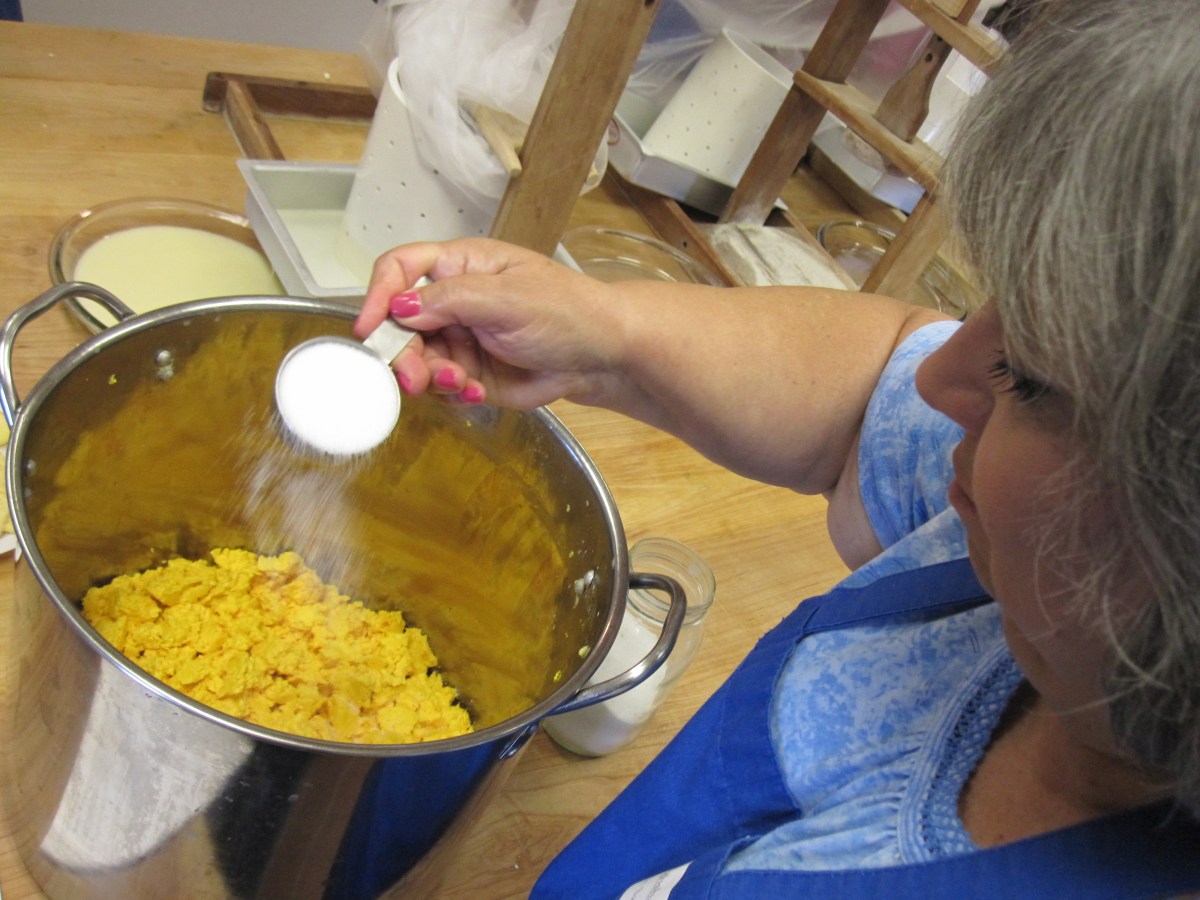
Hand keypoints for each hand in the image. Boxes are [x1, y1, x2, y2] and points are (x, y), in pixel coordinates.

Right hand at [354, 238, 622, 409]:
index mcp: (460, 266)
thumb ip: (451, 300)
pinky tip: (477, 393)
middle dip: (404, 352)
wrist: (600, 355)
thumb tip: (399, 307)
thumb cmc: (567, 311)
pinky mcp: (470, 374)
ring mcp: (459, 339)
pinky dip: (453, 394)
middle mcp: (452, 301)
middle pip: (400, 324)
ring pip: (417, 360)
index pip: (401, 269)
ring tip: (462, 384)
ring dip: (431, 378)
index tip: (369, 328)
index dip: (378, 295)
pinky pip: (441, 387)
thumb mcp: (508, 297)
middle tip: (416, 377)